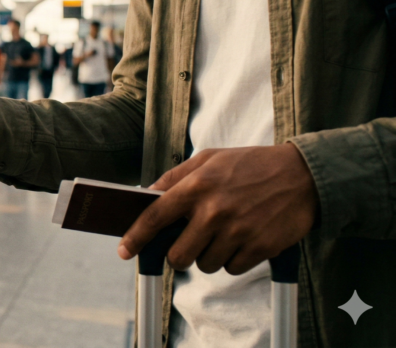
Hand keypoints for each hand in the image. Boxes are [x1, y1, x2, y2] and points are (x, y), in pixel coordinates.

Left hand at [117, 144, 317, 274]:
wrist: (304, 175)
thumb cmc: (251, 165)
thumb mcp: (210, 158)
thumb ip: (176, 177)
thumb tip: (148, 196)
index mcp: (196, 186)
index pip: (154, 217)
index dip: (135, 237)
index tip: (124, 251)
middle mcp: (214, 211)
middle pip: (178, 256)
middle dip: (178, 256)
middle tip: (188, 245)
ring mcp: (237, 231)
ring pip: (205, 265)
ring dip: (209, 256)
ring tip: (224, 234)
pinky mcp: (260, 247)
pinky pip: (232, 269)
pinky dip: (234, 260)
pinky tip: (243, 240)